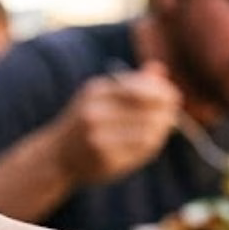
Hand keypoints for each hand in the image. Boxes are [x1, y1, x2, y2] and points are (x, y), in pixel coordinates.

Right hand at [53, 62, 180, 184]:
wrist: (55, 157)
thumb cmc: (84, 124)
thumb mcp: (101, 97)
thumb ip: (130, 84)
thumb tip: (159, 70)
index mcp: (95, 92)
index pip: (142, 89)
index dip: (164, 93)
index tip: (172, 98)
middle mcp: (94, 114)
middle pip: (149, 111)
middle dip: (166, 113)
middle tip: (171, 118)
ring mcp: (97, 139)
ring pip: (148, 132)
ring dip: (161, 132)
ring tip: (161, 131)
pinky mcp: (104, 160)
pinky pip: (140, 151)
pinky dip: (150, 147)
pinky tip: (149, 144)